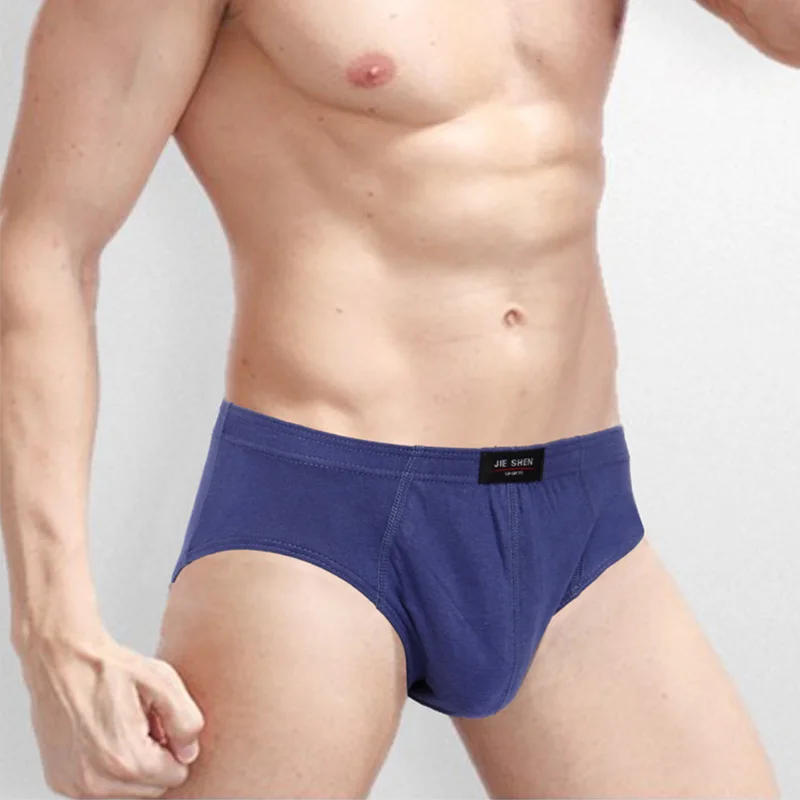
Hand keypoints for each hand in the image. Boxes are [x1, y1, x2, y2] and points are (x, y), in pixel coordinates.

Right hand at [18, 629, 203, 797]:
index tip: (159, 723)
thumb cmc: (109, 668)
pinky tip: (104, 736)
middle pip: (153, 788)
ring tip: (122, 728)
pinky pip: (103, 789)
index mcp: (127, 760)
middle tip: (141, 724)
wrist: (62, 661)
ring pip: (129, 791)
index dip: (174, 746)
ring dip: (133, 766)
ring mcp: (75, 786)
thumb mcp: (162, 681)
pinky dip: (109, 769)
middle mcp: (97, 783)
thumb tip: (189, 753)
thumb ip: (186, 721)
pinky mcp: (62, 783)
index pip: (176, 776)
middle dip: (155, 759)